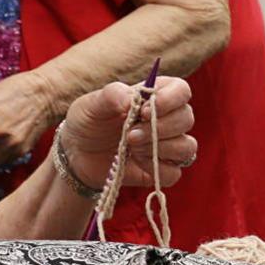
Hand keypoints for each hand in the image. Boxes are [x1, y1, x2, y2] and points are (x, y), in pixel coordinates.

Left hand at [58, 77, 196, 189]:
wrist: (78, 154)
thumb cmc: (88, 122)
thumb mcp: (91, 104)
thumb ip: (112, 94)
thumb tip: (132, 98)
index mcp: (156, 95)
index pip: (181, 91)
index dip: (170, 100)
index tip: (144, 111)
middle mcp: (168, 118)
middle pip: (187, 119)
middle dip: (159, 128)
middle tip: (130, 134)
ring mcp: (168, 145)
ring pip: (187, 147)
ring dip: (159, 148)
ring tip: (132, 146)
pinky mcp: (162, 169)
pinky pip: (174, 173)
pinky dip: (155, 168)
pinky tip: (136, 162)